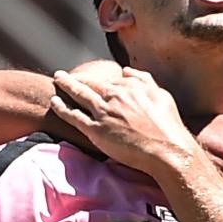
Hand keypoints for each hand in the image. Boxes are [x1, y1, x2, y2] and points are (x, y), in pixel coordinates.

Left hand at [47, 67, 199, 179]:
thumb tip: (126, 71)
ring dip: (66, 86)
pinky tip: (54, 103)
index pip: (110, 80)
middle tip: (62, 75)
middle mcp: (115, 95)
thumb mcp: (161, 95)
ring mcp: (104, 112)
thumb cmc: (168, 126)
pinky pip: (74, 116)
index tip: (90, 80)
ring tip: (57, 79)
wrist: (166, 150)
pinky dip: (62, 108)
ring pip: (79, 95)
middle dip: (75, 78)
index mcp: (130, 87)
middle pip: (90, 83)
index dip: (98, 81)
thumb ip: (144, 80)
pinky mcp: (96, 130)